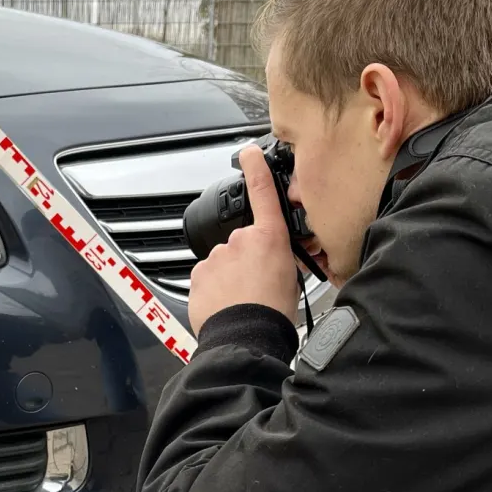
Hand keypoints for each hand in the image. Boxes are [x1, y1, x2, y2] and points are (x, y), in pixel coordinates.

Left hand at [187, 143, 300, 334]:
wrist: (247, 338)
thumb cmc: (274, 314)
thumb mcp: (293, 280)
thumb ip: (282, 259)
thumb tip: (279, 258)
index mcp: (269, 238)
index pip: (262, 193)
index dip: (256, 169)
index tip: (248, 153)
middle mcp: (240, 241)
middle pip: (242, 243)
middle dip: (247, 260)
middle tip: (258, 286)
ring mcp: (216, 257)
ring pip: (223, 262)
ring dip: (230, 277)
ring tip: (242, 301)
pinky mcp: (199, 275)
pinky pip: (208, 278)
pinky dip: (215, 289)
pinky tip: (226, 305)